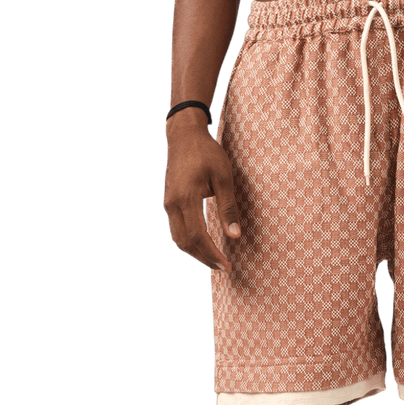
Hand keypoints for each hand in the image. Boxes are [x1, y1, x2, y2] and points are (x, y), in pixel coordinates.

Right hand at [163, 117, 239, 273]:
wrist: (184, 135)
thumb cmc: (207, 153)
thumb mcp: (224, 177)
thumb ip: (228, 207)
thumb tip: (235, 235)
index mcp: (186, 198)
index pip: (198, 236)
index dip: (212, 255)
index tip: (227, 267)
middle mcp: (173, 204)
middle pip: (185, 242)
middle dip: (204, 259)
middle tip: (223, 269)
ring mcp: (168, 203)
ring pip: (178, 238)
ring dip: (196, 253)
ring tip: (214, 262)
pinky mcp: (170, 202)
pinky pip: (177, 229)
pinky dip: (190, 242)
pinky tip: (204, 246)